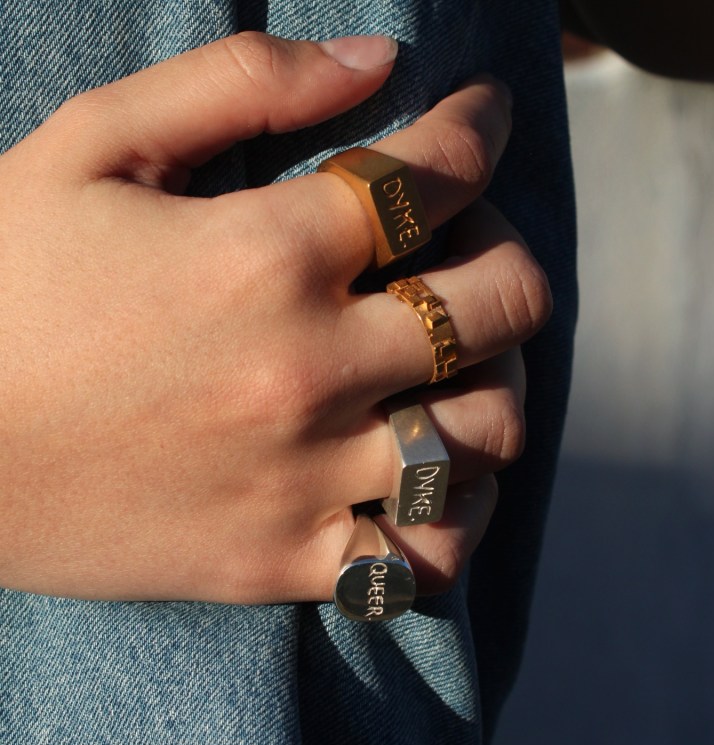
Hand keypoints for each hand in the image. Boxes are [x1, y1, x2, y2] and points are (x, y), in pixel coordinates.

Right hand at [0, 33, 550, 602]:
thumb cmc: (2, 291)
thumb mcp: (89, 148)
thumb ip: (239, 84)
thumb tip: (377, 59)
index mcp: (266, 254)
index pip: (437, 175)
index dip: (479, 130)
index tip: (481, 119)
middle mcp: (308, 368)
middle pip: (504, 305)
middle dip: (509, 255)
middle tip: (472, 247)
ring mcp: (305, 479)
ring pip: (489, 433)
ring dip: (499, 383)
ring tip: (459, 365)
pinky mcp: (283, 561)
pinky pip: (427, 552)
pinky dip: (457, 511)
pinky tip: (431, 473)